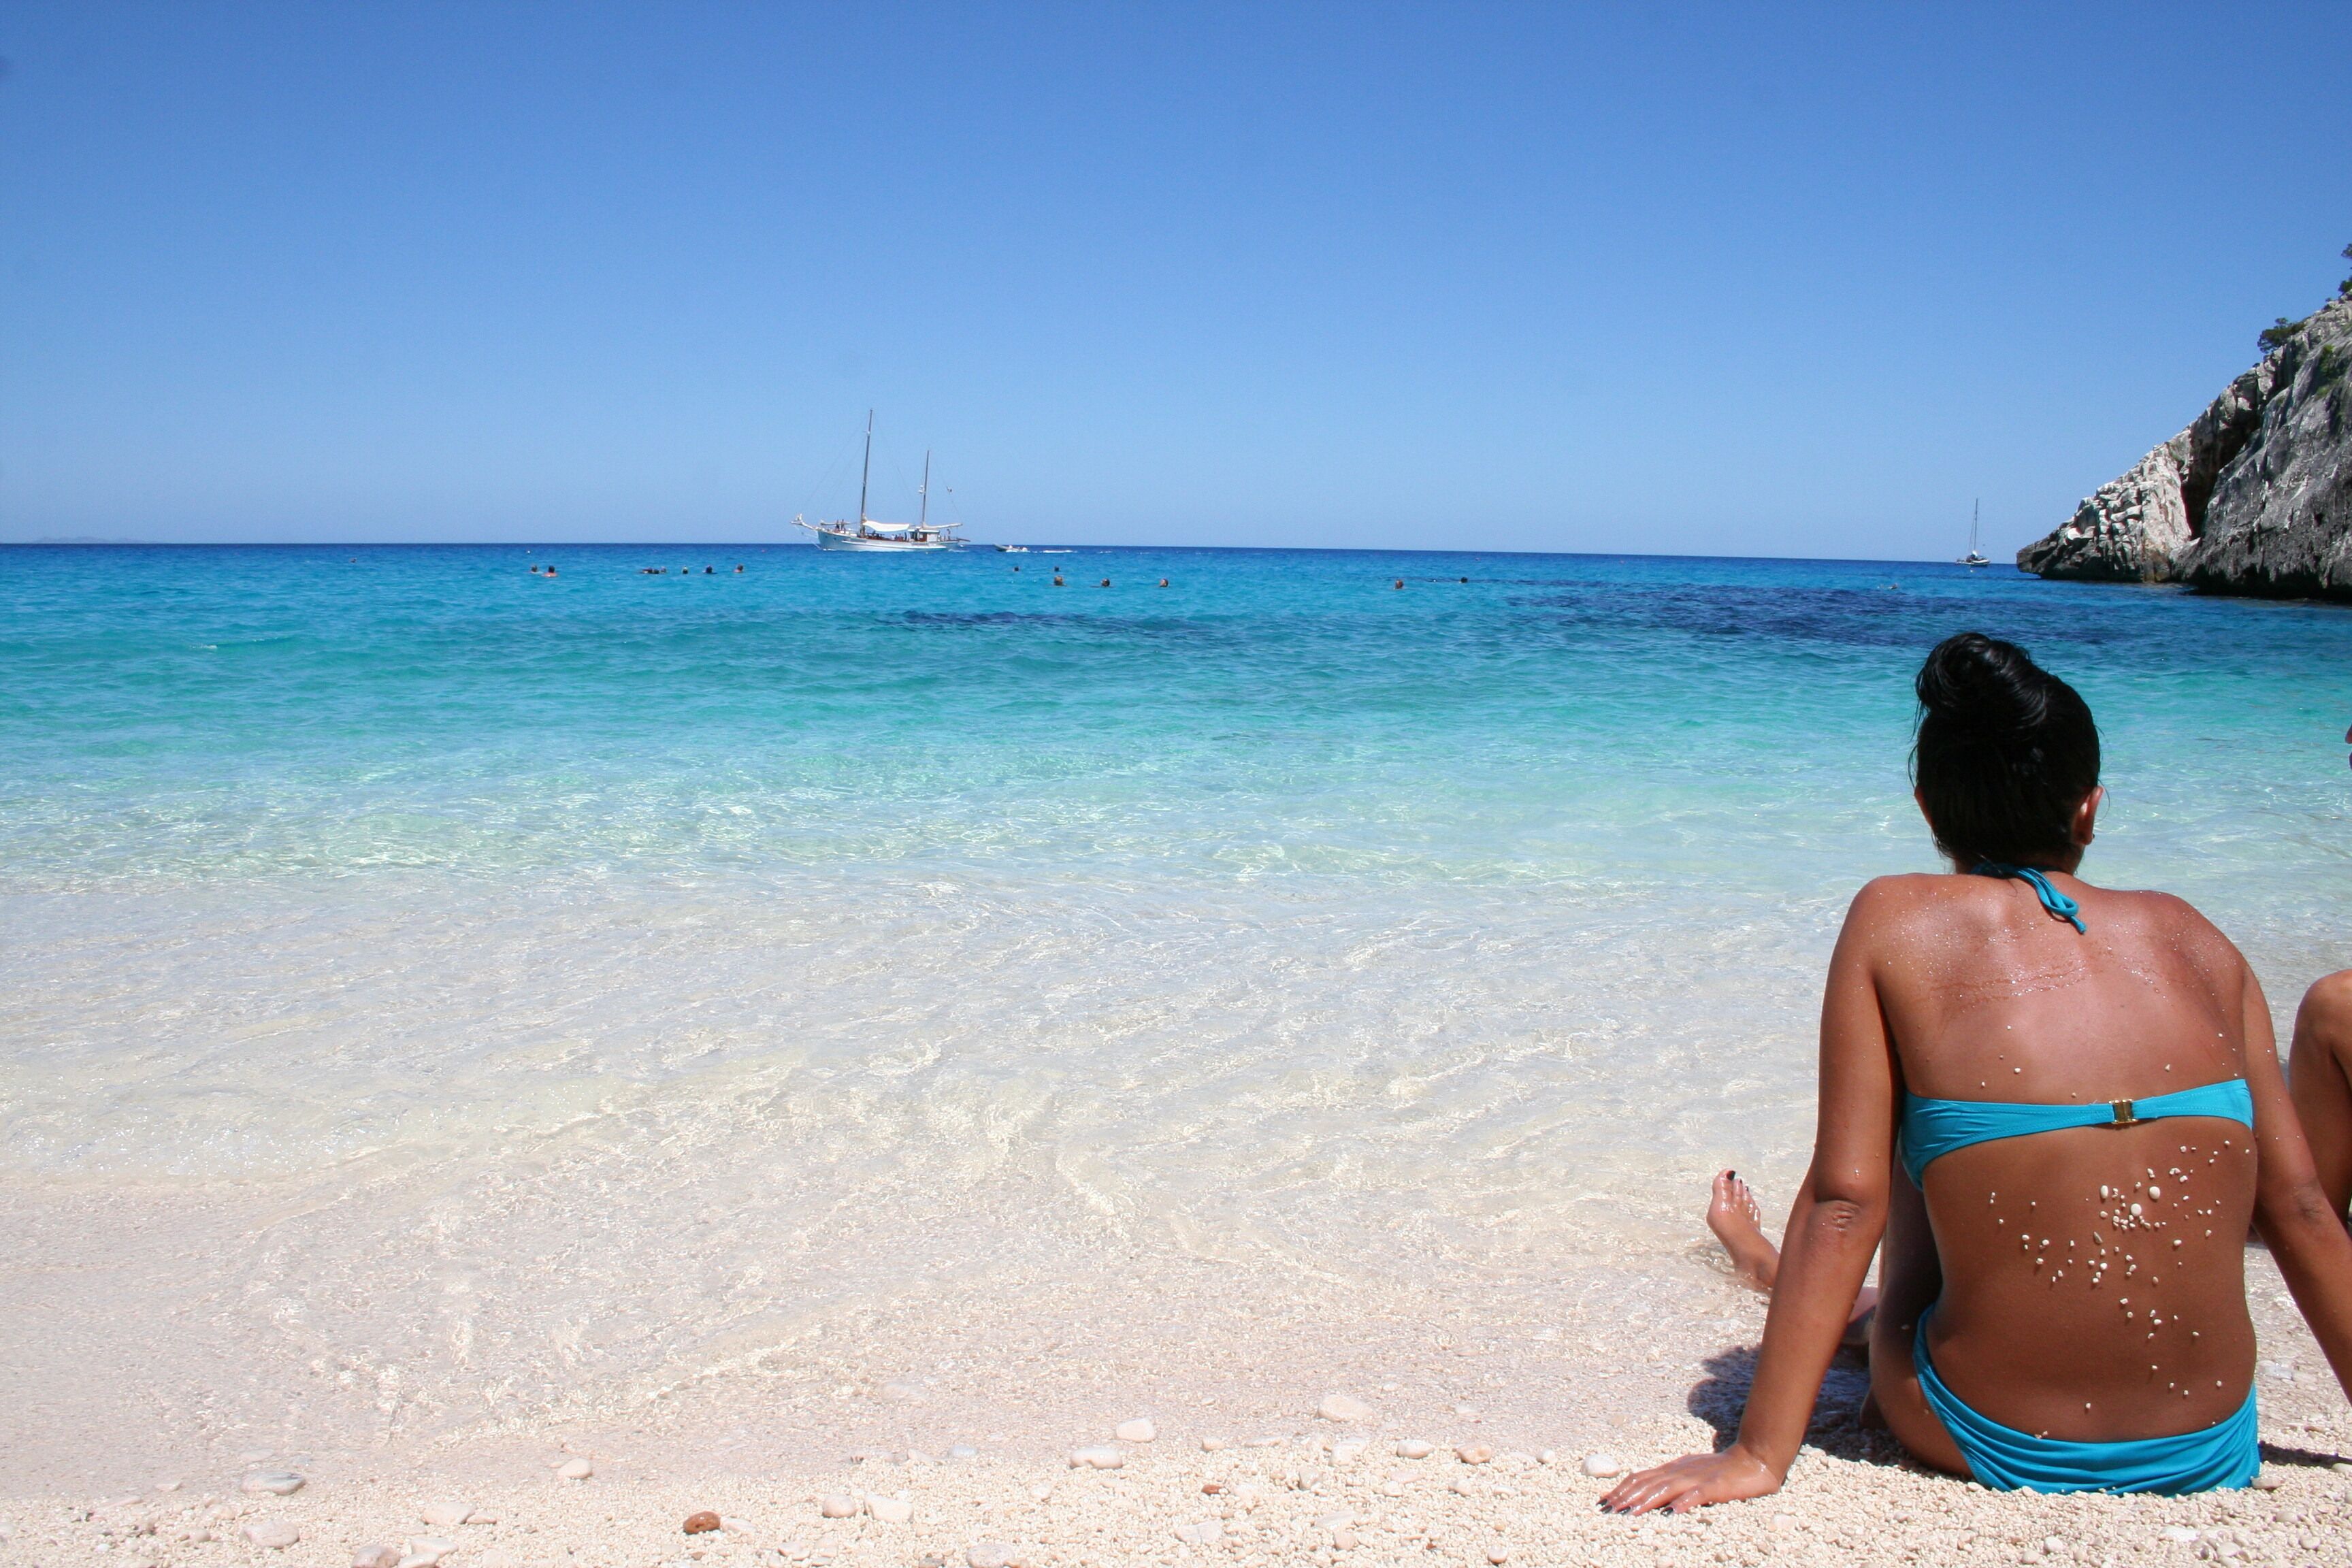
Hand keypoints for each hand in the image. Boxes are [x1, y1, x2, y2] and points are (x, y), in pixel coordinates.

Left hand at [1601, 1445, 1781, 1514]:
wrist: (1753, 1460)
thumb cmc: (1721, 1470)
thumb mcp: (1691, 1474)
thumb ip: (1671, 1481)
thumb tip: (1647, 1494)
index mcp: (1673, 1469)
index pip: (1641, 1477)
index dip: (1622, 1488)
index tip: (1605, 1500)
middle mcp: (1681, 1471)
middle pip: (1648, 1482)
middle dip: (1626, 1496)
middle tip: (1608, 1509)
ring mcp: (1698, 1478)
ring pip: (1667, 1488)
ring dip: (1647, 1501)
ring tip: (1630, 1512)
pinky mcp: (1716, 1486)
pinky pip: (1698, 1495)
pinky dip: (1684, 1502)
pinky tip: (1673, 1511)